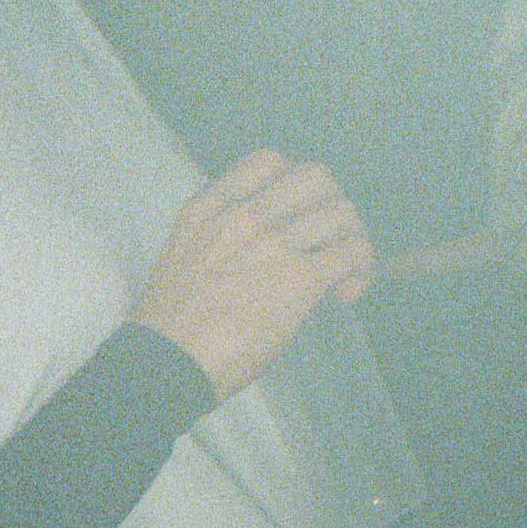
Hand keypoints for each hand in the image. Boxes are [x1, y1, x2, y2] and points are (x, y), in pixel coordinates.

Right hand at [130, 150, 375, 400]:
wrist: (166, 366)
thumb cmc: (169, 328)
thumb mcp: (186, 257)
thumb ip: (225, 238)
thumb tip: (267, 246)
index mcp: (208, 208)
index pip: (268, 161)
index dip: (294, 182)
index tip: (295, 214)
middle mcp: (243, 215)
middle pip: (315, 175)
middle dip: (330, 203)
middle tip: (326, 240)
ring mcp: (273, 242)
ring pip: (341, 211)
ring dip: (350, 238)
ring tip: (342, 271)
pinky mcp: (301, 276)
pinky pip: (352, 252)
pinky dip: (360, 269)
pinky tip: (345, 293)